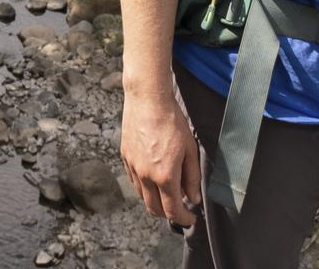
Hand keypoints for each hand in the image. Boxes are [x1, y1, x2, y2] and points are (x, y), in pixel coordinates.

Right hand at [119, 90, 201, 228]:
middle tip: (180, 208)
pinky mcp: (125, 157)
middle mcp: (145, 176)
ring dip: (155, 200)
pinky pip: (134, 181)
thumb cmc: (172, 121)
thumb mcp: (190, 149)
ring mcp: (133, 167)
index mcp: (165, 176)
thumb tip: (193, 198)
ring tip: (168, 191)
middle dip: (169, 214)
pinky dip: (145, 187)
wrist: (147, 99)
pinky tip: (154, 176)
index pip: (173, 210)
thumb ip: (192, 178)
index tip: (191, 218)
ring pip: (142, 197)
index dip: (184, 219)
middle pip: (154, 209)